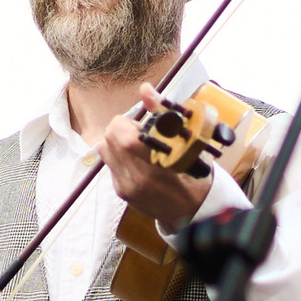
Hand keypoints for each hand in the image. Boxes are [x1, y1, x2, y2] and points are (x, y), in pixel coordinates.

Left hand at [101, 85, 212, 233]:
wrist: (194, 212)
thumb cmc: (196, 173)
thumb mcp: (188, 142)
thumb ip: (163, 113)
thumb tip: (144, 89)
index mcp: (155, 163)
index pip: (120, 131)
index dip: (129, 122)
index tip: (144, 125)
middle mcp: (136, 177)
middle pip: (109, 137)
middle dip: (123, 130)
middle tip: (142, 135)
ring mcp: (126, 186)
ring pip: (104, 149)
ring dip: (118, 143)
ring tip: (138, 148)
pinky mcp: (121, 192)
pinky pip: (110, 164)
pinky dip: (120, 157)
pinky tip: (138, 162)